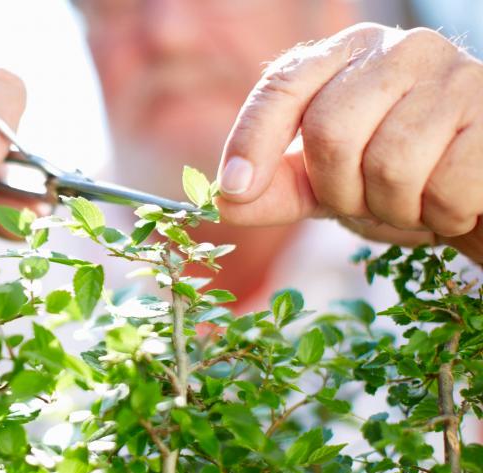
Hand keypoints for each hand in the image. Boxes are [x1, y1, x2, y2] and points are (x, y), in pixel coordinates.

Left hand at [216, 23, 482, 261]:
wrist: (480, 184)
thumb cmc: (399, 177)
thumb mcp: (327, 182)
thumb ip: (275, 189)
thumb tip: (224, 201)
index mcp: (345, 55)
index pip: (283, 86)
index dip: (251, 140)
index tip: (233, 190)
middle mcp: (398, 50)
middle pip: (330, 131)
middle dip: (340, 191)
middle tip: (367, 203)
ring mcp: (453, 74)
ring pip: (390, 164)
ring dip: (394, 208)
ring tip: (412, 202)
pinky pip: (447, 185)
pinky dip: (442, 213)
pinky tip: (450, 202)